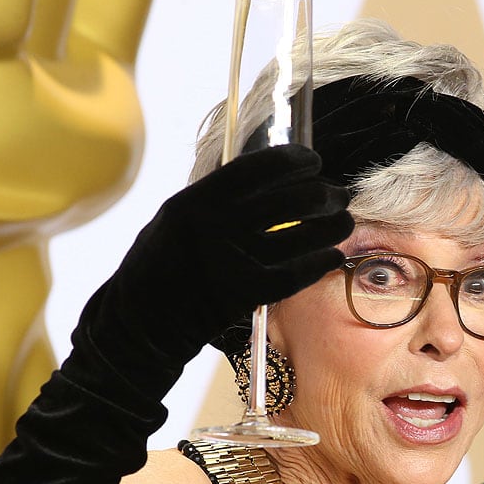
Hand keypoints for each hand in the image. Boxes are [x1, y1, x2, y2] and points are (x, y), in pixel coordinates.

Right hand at [73, 143, 352, 393]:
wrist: (139, 323)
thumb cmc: (158, 269)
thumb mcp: (175, 219)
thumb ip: (213, 200)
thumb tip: (266, 180)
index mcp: (194, 202)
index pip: (256, 168)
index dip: (294, 160)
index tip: (314, 161)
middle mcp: (213, 227)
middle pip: (289, 199)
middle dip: (324, 194)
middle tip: (338, 196)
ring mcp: (229, 262)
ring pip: (299, 236)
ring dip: (330, 228)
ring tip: (343, 224)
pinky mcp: (242, 295)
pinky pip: (294, 275)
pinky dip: (319, 264)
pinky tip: (331, 258)